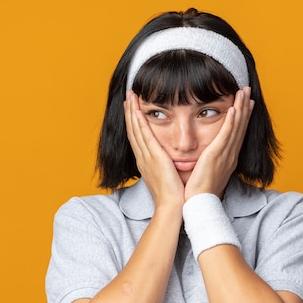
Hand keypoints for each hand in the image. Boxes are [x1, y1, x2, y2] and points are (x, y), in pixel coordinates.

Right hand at [124, 91, 184, 208]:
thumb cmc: (174, 196)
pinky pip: (144, 136)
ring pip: (136, 130)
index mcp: (146, 163)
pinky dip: (139, 122)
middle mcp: (143, 158)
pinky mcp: (153, 158)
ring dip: (132, 112)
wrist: (173, 207)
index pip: (138, 138)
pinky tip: (136, 110)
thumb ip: (166, 167)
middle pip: (133, 131)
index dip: (134, 122)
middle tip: (128, 96)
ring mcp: (146, 158)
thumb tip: (170, 162)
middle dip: (130, 112)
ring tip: (130, 96)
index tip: (133, 108)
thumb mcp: (168, 178)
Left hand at [184, 87, 253, 199]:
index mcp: (227, 159)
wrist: (198, 205)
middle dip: (245, 107)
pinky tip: (233, 109)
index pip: (237, 134)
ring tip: (243, 92)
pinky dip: (231, 122)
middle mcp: (230, 155)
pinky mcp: (217, 156)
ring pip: (236, 127)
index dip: (242, 118)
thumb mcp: (206, 174)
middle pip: (240, 127)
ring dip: (240, 108)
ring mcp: (225, 155)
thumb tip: (205, 158)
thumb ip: (208, 163)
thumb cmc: (199, 193)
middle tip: (248, 91)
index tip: (245, 104)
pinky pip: (226, 135)